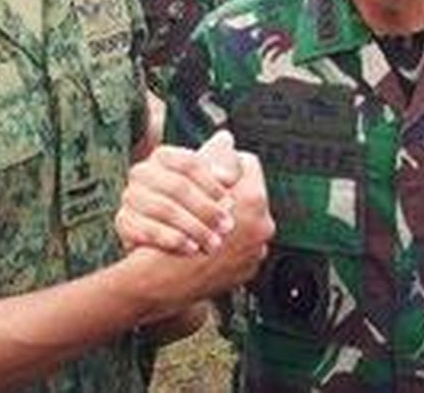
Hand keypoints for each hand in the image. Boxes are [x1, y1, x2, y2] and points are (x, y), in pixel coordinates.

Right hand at [116, 131, 242, 254]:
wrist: (167, 237)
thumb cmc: (195, 202)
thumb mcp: (212, 181)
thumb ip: (224, 164)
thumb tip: (225, 152)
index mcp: (163, 156)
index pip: (189, 163)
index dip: (212, 184)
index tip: (231, 202)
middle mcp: (142, 172)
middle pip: (177, 187)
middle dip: (206, 208)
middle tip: (227, 227)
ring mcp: (130, 197)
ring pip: (163, 209)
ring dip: (193, 227)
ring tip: (213, 242)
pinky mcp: (123, 221)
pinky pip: (146, 230)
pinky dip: (172, 239)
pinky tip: (191, 248)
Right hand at [128, 150, 274, 315]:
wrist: (161, 281)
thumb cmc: (170, 231)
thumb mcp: (189, 186)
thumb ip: (213, 164)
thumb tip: (225, 141)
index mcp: (251, 199)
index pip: (248, 164)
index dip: (229, 165)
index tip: (217, 173)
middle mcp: (261, 224)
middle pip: (250, 195)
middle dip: (231, 195)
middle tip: (212, 200)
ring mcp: (257, 250)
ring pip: (247, 222)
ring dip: (230, 221)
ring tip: (208, 225)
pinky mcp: (248, 270)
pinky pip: (243, 248)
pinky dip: (229, 244)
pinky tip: (208, 242)